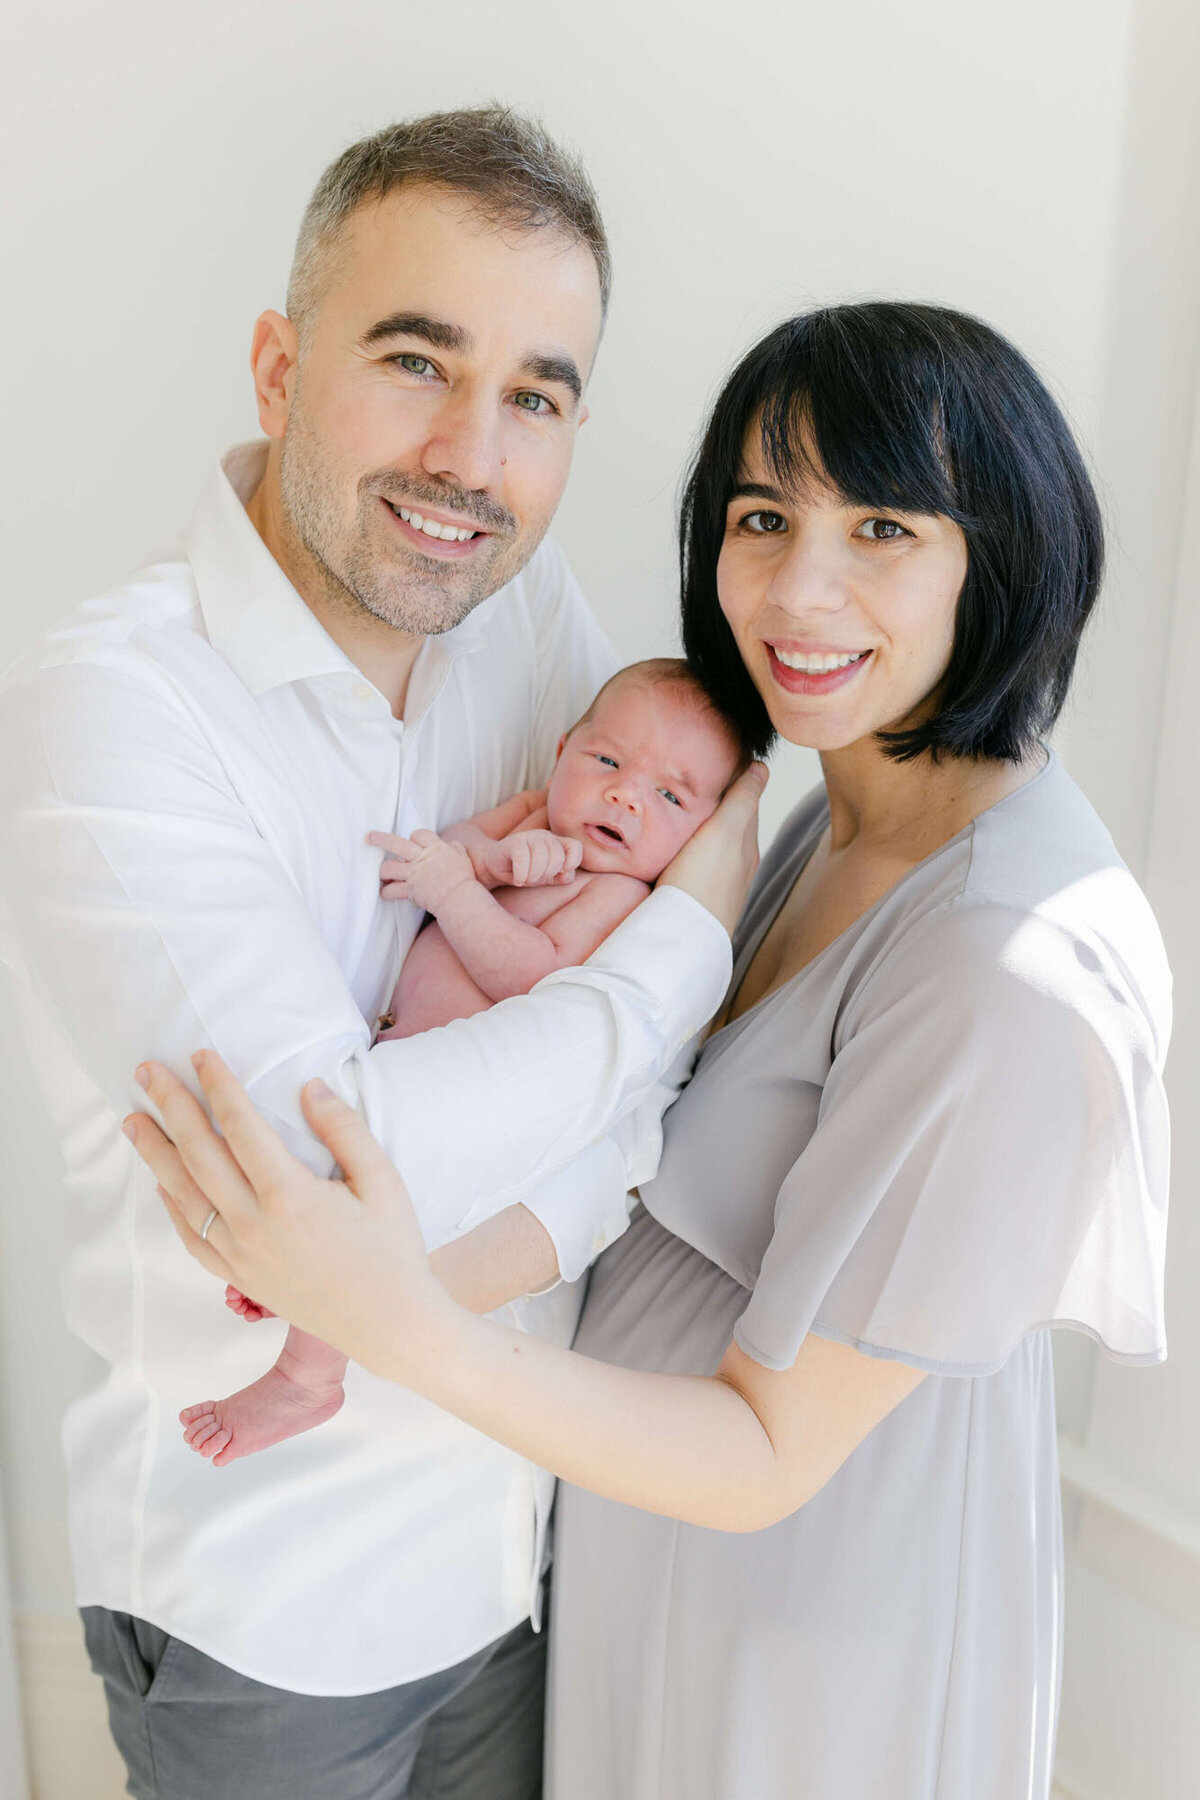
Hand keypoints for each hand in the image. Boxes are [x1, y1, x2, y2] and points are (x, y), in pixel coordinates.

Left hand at [123, 1053, 452, 1381]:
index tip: (201, 1055)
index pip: (240, 1125)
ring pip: (183, 1194)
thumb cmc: (392, 1249)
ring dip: (155, 1153)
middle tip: (146, 1072)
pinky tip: (162, 1183)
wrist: (388, 1324)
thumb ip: (345, 1130)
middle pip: (199, 1153)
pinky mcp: (239, 1277)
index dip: (218, 1086)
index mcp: (290, 1195)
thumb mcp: (383, 1181)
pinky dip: (172, 1206)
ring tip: (133, 1121)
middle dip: (170, 1107)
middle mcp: (253, 1224)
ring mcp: (240, 1254)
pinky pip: (191, 1237)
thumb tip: (309, 1087)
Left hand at [368, 829, 475, 912]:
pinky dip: (387, 892)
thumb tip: (451, 844)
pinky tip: (385, 893)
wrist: (459, 898)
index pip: (418, 834)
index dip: (415, 837)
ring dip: (383, 871)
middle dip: (380, 839)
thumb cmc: (463, 879)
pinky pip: (392, 891)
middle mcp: (420, 858)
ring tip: (381, 874)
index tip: (413, 841)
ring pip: (388, 868)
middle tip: (369, 837)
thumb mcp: (462, 857)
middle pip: (396, 844)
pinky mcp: (409, 890)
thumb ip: (455, 848)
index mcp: (434, 848)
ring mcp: (413, 874)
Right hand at [488, 828, 582, 887]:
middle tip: (536, 879)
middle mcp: (545, 836)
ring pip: (541, 856)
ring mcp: (528, 837)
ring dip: (533, 875)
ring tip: (526, 880)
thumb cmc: (525, 872)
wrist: (495, 867)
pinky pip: (523, 858)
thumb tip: (568, 874)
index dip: (572, 862)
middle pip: (558, 855)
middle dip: (548, 873)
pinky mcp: (513, 842)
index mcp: (557, 843)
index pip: (575, 847)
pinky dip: (521, 874)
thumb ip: (561, 876)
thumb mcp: (546, 878)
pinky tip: (517, 879)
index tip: (559, 873)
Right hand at [658, 762, 767, 934]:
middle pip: (731, 825)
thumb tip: (761, 768)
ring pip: (715, 847)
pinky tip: (679, 850)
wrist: (682, 938)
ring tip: (686, 810)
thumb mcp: (723, 832)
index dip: (735, 780)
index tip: (720, 760)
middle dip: (720, 803)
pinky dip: (694, 849)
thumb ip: (742, 800)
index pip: (746, 802)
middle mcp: (738, 866)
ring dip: (705, 828)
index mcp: (747, 845)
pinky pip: (700, 865)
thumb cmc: (701, 883)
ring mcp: (719, 885)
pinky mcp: (698, 899)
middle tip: (699, 780)